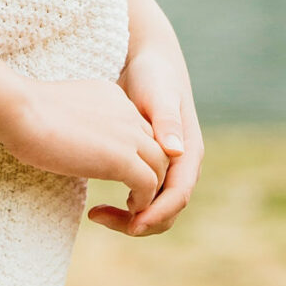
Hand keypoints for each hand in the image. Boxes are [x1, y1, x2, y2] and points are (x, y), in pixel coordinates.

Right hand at [6, 76, 167, 213]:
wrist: (19, 111)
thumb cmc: (22, 113)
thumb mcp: (60, 113)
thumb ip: (76, 124)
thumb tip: (68, 141)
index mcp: (112, 98)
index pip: (138, 128)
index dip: (133, 153)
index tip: (115, 170)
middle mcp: (127, 112)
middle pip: (156, 146)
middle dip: (149, 172)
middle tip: (132, 194)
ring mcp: (128, 135)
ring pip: (160, 166)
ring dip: (151, 191)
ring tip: (133, 206)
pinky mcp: (123, 159)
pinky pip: (149, 185)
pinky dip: (144, 201)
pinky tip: (129, 209)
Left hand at [92, 42, 203, 236]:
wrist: (147, 60)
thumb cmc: (154, 75)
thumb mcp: (159, 95)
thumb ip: (166, 121)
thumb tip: (176, 151)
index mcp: (189, 153)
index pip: (178, 196)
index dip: (156, 213)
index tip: (131, 225)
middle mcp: (180, 164)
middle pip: (166, 208)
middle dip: (139, 221)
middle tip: (102, 218)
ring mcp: (164, 166)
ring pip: (152, 205)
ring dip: (128, 216)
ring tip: (97, 213)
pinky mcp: (146, 163)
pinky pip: (138, 193)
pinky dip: (122, 203)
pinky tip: (97, 200)